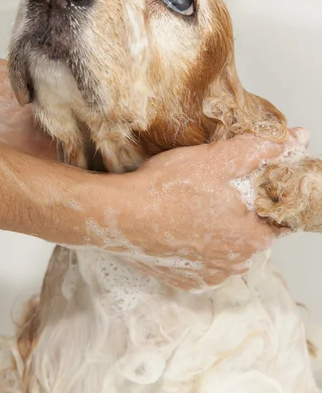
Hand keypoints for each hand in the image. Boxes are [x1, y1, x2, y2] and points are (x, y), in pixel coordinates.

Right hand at [100, 130, 306, 289]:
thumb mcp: (218, 157)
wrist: (121, 215)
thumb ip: (260, 149)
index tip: (245, 186)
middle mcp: (234, 263)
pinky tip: (181, 230)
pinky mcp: (184, 280)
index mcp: (251, 236)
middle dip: (240, 216)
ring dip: (218, 235)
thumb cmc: (168, 187)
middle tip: (214, 192)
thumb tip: (297, 139)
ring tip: (195, 210)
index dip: (264, 199)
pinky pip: (201, 265)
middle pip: (251, 236)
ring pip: (226, 253)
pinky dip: (196, 250)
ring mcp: (208, 275)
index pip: (276, 220)